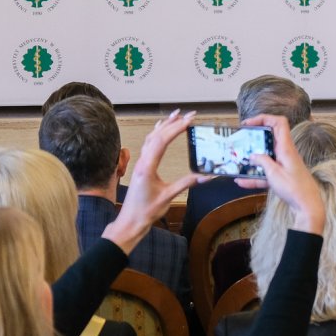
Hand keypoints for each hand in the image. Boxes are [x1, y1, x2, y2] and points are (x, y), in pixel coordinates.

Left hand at [103, 110, 203, 254]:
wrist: (130, 221)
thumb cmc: (146, 211)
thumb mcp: (168, 197)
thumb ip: (186, 184)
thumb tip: (205, 176)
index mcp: (147, 167)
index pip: (162, 141)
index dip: (176, 129)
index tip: (189, 120)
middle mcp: (142, 162)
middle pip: (157, 135)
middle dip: (174, 123)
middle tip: (189, 114)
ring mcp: (140, 163)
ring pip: (151, 138)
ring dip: (164, 125)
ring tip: (177, 115)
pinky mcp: (141, 166)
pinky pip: (148, 144)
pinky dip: (157, 133)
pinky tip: (161, 128)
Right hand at [233, 115, 325, 234]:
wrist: (307, 207)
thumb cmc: (295, 189)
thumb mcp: (274, 174)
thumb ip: (262, 162)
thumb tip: (253, 155)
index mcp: (286, 148)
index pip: (279, 122)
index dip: (264, 118)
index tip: (249, 124)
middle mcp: (286, 153)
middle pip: (270, 138)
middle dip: (255, 138)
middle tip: (241, 141)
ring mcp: (284, 164)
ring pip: (266, 156)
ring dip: (253, 158)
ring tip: (238, 162)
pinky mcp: (283, 176)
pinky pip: (266, 173)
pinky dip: (255, 176)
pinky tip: (241, 182)